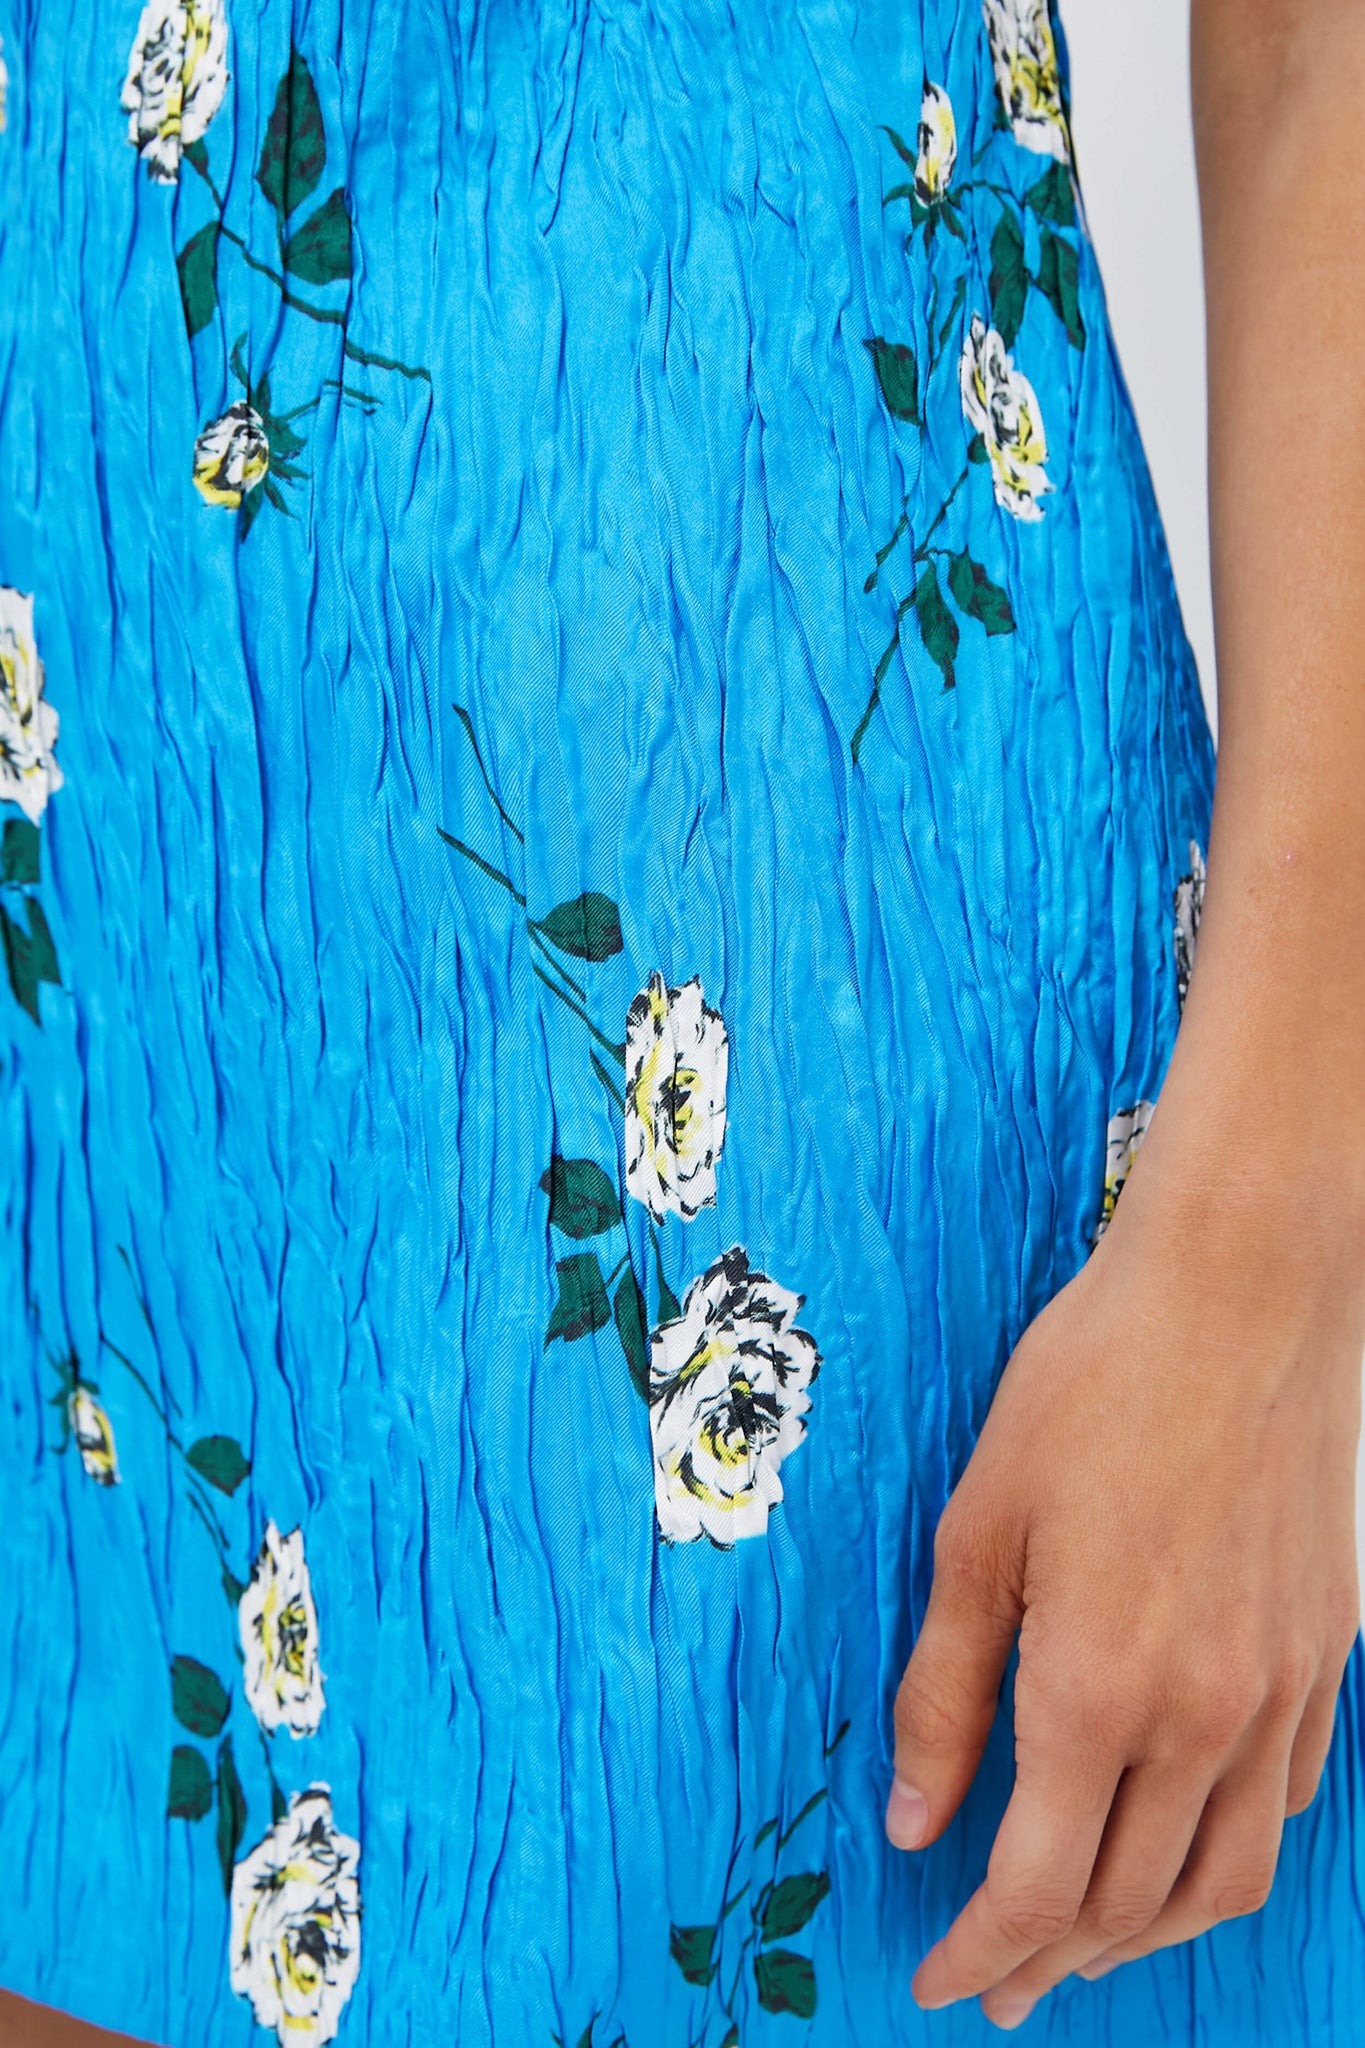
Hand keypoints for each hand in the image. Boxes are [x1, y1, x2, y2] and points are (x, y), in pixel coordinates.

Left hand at [885, 1125, 1362, 2030]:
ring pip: (1224, 1877)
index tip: (943, 1981)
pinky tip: (1184, 1844)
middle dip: (1053, 1960)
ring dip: (1148, 1934)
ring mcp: (1282, 1691)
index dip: (981, 1950)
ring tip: (1088, 1944)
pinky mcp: (1328, 1654)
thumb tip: (916, 1821)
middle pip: (1130, 1904)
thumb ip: (944, 1691)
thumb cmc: (1091, 1389)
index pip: (1036, 1886)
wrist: (1240, 1296)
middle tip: (1000, 1979)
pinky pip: (1286, 1803)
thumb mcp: (977, 1530)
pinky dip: (1226, 1856)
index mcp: (1098, 1689)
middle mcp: (1205, 1716)